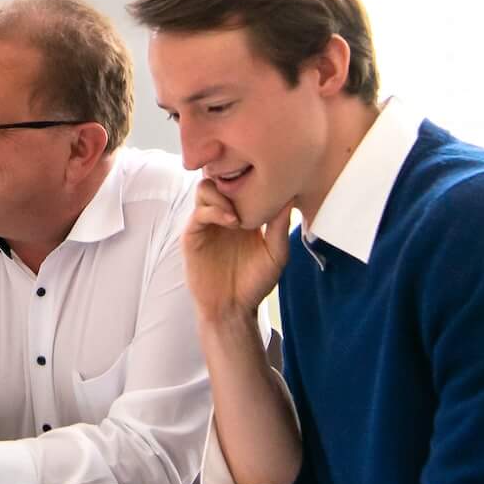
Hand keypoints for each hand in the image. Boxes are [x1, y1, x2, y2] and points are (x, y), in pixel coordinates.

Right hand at [182, 179, 291, 325]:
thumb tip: (290, 196)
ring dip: (221, 194)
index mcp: (242, 213)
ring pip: (204, 188)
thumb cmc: (255, 283)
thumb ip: (280, 226)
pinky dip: (215, 211)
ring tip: (238, 214)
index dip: (249, 174)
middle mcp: (223, 213)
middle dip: (231, 176)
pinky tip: (232, 222)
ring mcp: (207, 223)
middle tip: (248, 189)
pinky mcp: (193, 235)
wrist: (233, 309)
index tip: (267, 176)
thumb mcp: (276, 254)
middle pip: (218, 176)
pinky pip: (199, 212)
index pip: (239, 181)